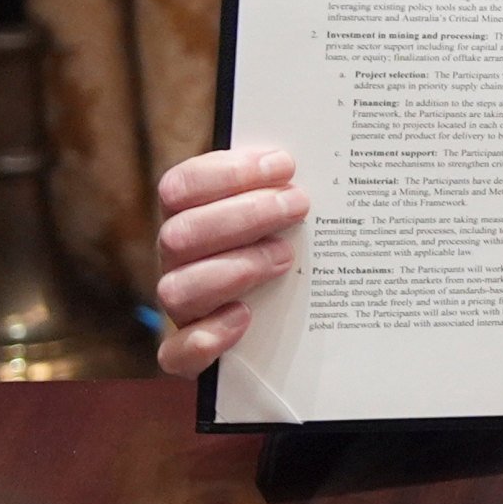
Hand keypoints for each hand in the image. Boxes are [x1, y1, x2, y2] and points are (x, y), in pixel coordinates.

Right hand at [152, 146, 309, 377]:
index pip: (180, 187)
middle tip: (299, 205)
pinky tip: (244, 318)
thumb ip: (286, 186)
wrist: (294, 323)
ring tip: (285, 257)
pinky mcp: (191, 353)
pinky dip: (206, 337)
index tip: (284, 165)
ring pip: (177, 289)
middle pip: (181, 234)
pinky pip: (177, 353)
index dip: (227, 173)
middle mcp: (179, 262)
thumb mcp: (288, 212)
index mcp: (190, 218)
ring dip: (234, 268)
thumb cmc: (290, 244)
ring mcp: (184, 308)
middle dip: (243, 215)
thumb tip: (326, 151)